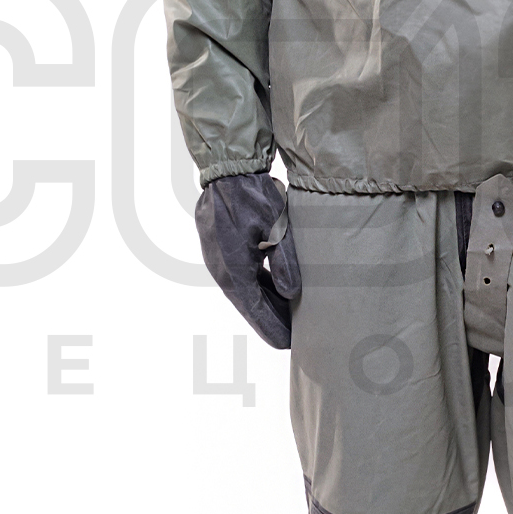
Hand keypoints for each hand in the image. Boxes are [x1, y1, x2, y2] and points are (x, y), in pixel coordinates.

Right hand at [195, 174, 301, 349]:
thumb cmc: (253, 195)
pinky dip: (258, 286)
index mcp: (233, 268)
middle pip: (249, 303)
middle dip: (271, 321)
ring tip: (289, 317)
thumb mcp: (276, 227)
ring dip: (265, 303)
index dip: (272, 328)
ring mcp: (218, 259)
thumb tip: (292, 294)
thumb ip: (284, 262)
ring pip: (245, 289)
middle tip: (294, 338)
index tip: (288, 345)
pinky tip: (275, 292)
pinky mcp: (221, 249)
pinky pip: (240, 275)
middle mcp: (221, 269)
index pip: (254, 309)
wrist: (227, 168)